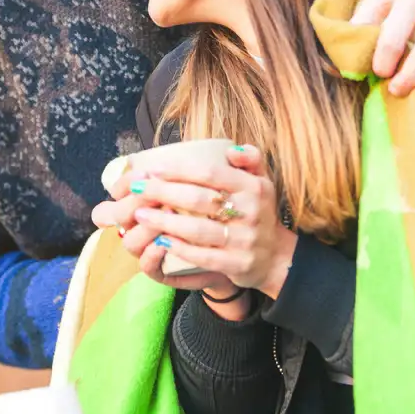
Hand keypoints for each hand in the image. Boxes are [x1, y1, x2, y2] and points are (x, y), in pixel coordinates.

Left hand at [128, 145, 295, 295]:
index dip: (179, 170)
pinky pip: (202, 256)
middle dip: (162, 193)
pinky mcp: (237, 264)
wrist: (277, 256)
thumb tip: (231, 149)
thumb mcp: (261, 182)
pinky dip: (179, 248)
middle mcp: (250, 212)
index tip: (153, 169)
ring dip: (164, 222)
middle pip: (197, 200)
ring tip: (140, 214)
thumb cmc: (258, 212)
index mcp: (253, 187)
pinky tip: (159, 240)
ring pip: (196, 229)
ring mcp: (244, 240)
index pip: (210, 173)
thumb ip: (250, 159)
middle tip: (137, 188)